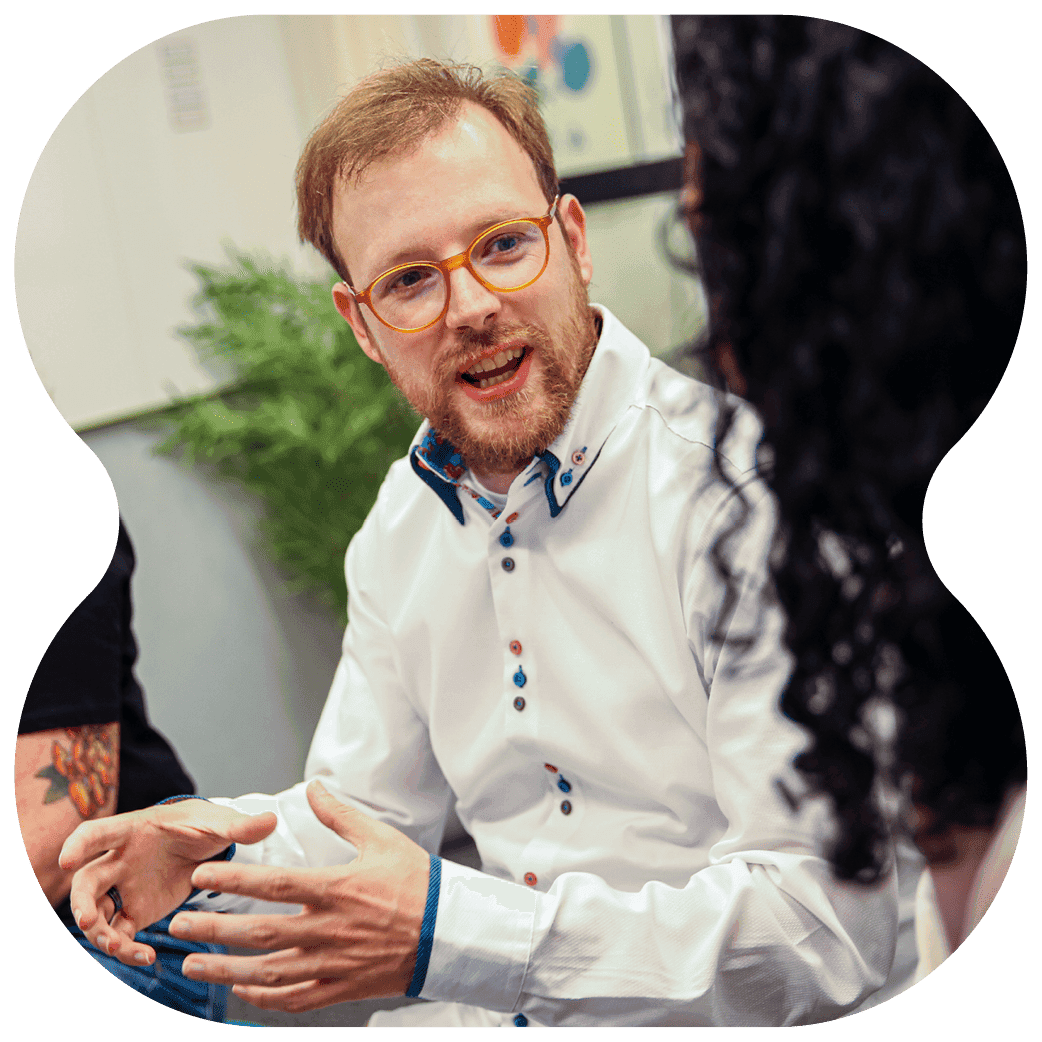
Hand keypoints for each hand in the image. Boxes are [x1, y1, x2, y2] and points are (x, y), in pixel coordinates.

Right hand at [58, 799, 277, 965]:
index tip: (67, 860)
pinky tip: (147, 956)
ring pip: (96, 913)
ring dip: (100, 933)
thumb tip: (271, 820)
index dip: (79, 844)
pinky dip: (125, 948)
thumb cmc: (204, 824)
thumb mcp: (222, 822)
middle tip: (88, 922)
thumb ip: (242, 825)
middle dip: (80, 903)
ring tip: (122, 947)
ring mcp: (125, 888)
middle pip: (87, 881)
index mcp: (135, 830)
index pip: (98, 832)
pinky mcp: (135, 911)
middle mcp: (121, 860)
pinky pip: (119, 934)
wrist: (206, 844)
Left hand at [168, 780, 429, 1011]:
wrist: (451, 931)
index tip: (201, 877)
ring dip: (225, 971)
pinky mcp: (343, 988)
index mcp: (336, 889)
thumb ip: (341, 816)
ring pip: (267, 973)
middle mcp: (328, 929)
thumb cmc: (418, 882)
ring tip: (193, 965)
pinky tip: (243, 992)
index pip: (272, 885)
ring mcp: (333, 963)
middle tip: (179, 927)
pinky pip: (295, 999)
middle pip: (258, 933)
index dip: (232, 881)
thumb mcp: (381, 839)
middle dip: (212, 931)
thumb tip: (314, 788)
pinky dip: (265, 999)